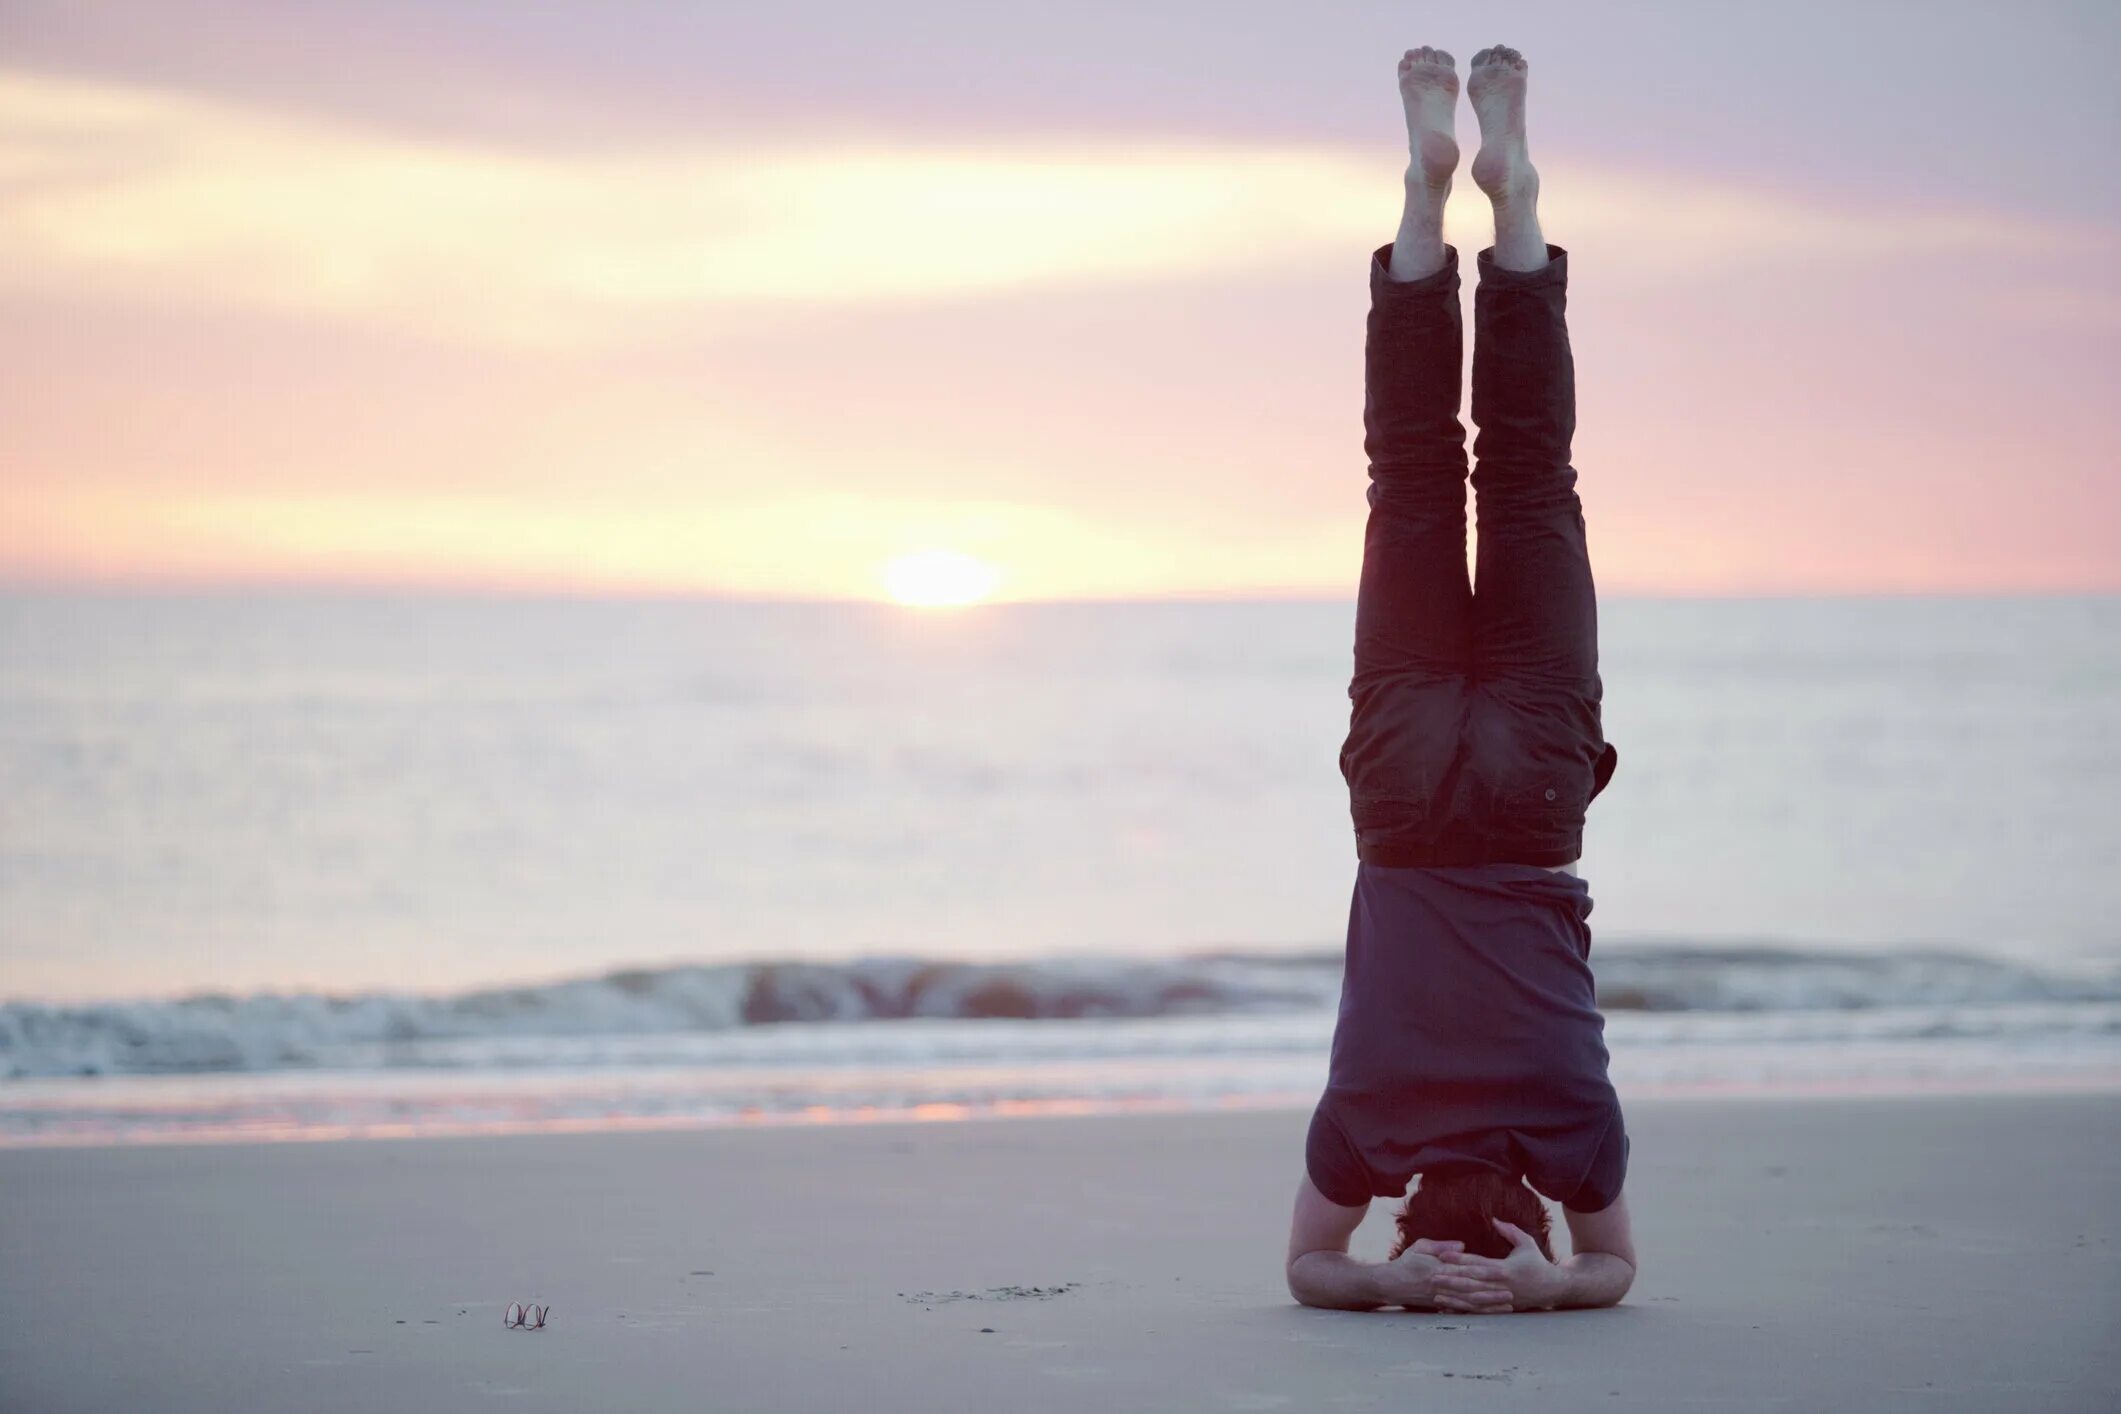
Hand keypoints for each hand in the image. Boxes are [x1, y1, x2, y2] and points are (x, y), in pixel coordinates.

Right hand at [1383, 1238, 1500, 1311]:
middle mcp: (1442, 1284)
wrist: (1389, 1284)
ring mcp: (1442, 1297)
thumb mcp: (1420, 1246)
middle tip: (1512, 1293)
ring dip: (1489, 1306)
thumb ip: (1441, 1246)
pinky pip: (1462, 1311)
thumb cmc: (1405, 1263)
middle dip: (1493, 1292)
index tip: (1502, 1272)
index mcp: (1438, 1267)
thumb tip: (1462, 1246)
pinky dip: (1477, 1313)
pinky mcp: (1440, 1306)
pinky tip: (1489, 1315)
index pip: (1466, 1270)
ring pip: (1470, 1303)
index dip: (1485, 1272)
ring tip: (1506, 1306)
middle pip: (1472, 1289)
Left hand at [1435, 1219, 1567, 1311]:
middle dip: (1451, 1279)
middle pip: (1472, 1283)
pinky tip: (1449, 1308)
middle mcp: (1501, 1286)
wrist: (1553, 1288)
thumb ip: (1510, 1230)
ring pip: (1473, 1299)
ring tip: (1436, 1293)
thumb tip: (1493, 1219)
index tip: (1442, 1255)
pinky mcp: (1500, 1308)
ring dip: (1454, 1297)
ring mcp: (1499, 1299)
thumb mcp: (1526, 1243)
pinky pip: (1478, 1311)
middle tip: (1431, 1276)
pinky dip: (1463, 1310)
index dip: (1459, 1259)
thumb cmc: (1538, 1263)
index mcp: (1505, 1269)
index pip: (1477, 1263)